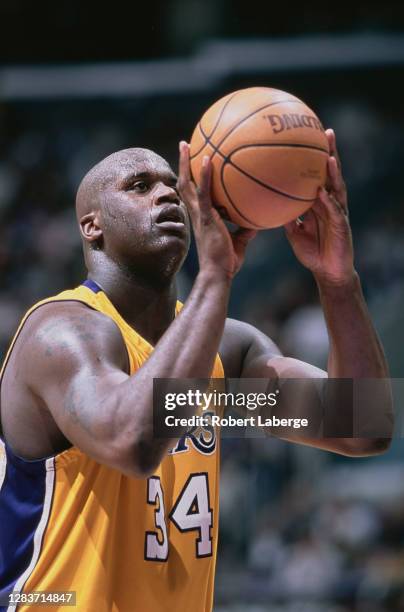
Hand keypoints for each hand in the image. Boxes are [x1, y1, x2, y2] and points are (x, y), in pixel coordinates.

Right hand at [177, 141, 256, 280]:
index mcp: (202, 218)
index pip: (193, 194)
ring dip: (185, 163)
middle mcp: (196, 213)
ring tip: (185, 143)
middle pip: (185, 184)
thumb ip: (246, 229)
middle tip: (184, 145)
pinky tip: (206, 159)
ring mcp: (199, 215)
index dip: (191, 178)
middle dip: (182, 164)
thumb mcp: (240, 242)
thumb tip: (259, 220)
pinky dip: (203, 175)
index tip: (193, 163)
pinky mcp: (205, 217)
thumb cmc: (226, 262)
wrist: (218, 273)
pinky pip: (203, 192)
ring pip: (187, 184)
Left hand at [284, 129, 354, 286]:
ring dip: (334, 170)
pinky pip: (334, 210)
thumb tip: (266, 206)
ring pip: (337, 187)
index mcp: (321, 202)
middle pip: (331, 173)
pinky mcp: (342, 225)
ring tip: (329, 154)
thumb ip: (284, 217)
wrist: (328, 273)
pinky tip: (323, 190)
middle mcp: (331, 202)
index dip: (316, 156)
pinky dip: (328, 200)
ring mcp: (338, 212)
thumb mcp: (293, 233)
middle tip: (326, 131)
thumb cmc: (312, 252)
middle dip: (330, 152)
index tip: (309, 135)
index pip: (319, 174)